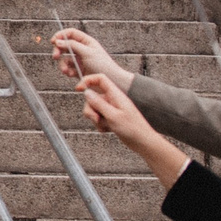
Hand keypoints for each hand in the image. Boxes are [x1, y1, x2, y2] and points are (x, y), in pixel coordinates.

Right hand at [52, 29, 134, 89]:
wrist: (111, 81)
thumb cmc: (103, 65)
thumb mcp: (87, 52)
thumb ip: (72, 45)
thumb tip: (58, 41)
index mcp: (86, 41)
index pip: (71, 33)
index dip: (61, 35)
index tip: (53, 41)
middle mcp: (82, 49)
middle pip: (65, 45)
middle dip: (59, 51)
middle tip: (55, 56)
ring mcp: (80, 60)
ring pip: (65, 58)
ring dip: (63, 64)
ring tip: (65, 70)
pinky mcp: (78, 70)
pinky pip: (68, 68)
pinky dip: (67, 71)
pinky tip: (71, 74)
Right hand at [78, 72, 189, 188]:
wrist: (143, 142)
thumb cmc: (133, 129)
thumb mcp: (113, 116)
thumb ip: (98, 104)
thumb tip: (87, 92)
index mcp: (115, 95)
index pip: (100, 79)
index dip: (87, 80)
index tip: (78, 89)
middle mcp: (113, 100)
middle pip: (92, 97)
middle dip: (90, 110)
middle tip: (96, 119)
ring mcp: (111, 109)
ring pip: (94, 109)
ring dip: (95, 119)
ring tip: (105, 126)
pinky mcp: (111, 118)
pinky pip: (99, 118)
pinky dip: (100, 125)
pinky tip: (108, 130)